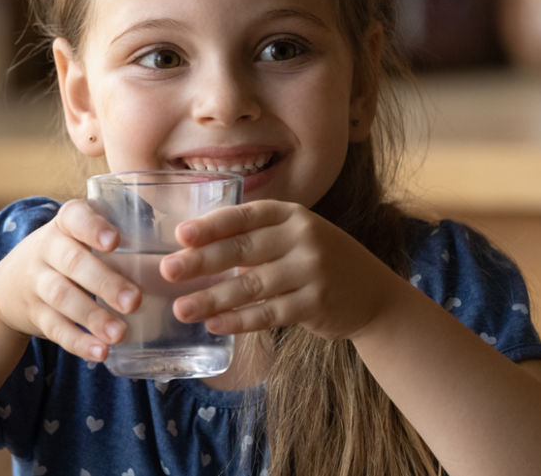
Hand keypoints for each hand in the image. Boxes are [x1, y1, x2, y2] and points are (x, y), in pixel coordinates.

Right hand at [0, 200, 140, 361]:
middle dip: (104, 283)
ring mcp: (36, 282)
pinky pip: (55, 329)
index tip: (116, 242)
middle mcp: (47, 248)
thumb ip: (122, 228)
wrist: (8, 286)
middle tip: (135, 300)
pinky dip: (78, 343)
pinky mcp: (35, 314)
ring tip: (120, 334)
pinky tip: (101, 353)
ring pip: (62, 298)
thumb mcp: (82, 233)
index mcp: (66, 222)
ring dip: (93, 317)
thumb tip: (186, 236)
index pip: (75, 217)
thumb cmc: (69, 252)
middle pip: (73, 263)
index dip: (93, 228)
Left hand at [160, 200, 401, 340]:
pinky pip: (269, 313)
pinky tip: (215, 325)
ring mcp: (312, 270)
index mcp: (293, 215)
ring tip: (181, 309)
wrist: (373, 294)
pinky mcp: (316, 303)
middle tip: (168, 271)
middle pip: (243, 249)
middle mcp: (303, 237)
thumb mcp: (296, 238)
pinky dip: (239, 320)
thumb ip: (257, 239)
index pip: (245, 216)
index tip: (180, 236)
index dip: (211, 226)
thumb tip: (196, 250)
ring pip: (252, 285)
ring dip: (213, 298)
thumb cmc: (320, 263)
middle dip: (201, 261)